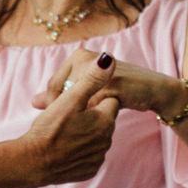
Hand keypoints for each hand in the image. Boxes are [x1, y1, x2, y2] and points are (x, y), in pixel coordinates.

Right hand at [21, 56, 118, 184]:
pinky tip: (65, 147)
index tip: (75, 103)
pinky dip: (80, 150)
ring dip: (85, 133)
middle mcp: (107, 140)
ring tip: (64, 132)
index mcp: (105, 121)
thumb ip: (92, 79)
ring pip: (96, 137)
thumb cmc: (49, 129)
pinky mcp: (90, 170)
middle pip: (102, 120)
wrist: (32, 163)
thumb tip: (109, 59)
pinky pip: (89, 155)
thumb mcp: (69, 99)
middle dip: (89, 116)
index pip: (108, 100)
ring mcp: (98, 157)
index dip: (91, 99)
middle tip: (66, 118)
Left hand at [33, 49, 186, 116]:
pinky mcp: (115, 86)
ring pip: (78, 102)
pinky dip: (92, 119)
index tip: (54, 122)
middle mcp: (88, 59)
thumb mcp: (87, 91)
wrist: (152, 89)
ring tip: (78, 130)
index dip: (51, 105)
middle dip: (64, 113)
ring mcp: (101, 72)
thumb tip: (34, 101)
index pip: (53, 85)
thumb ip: (61, 94)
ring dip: (77, 118)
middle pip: (63, 94)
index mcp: (79, 57)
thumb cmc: (117, 90)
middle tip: (66, 129)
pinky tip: (92, 129)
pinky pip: (95, 107)